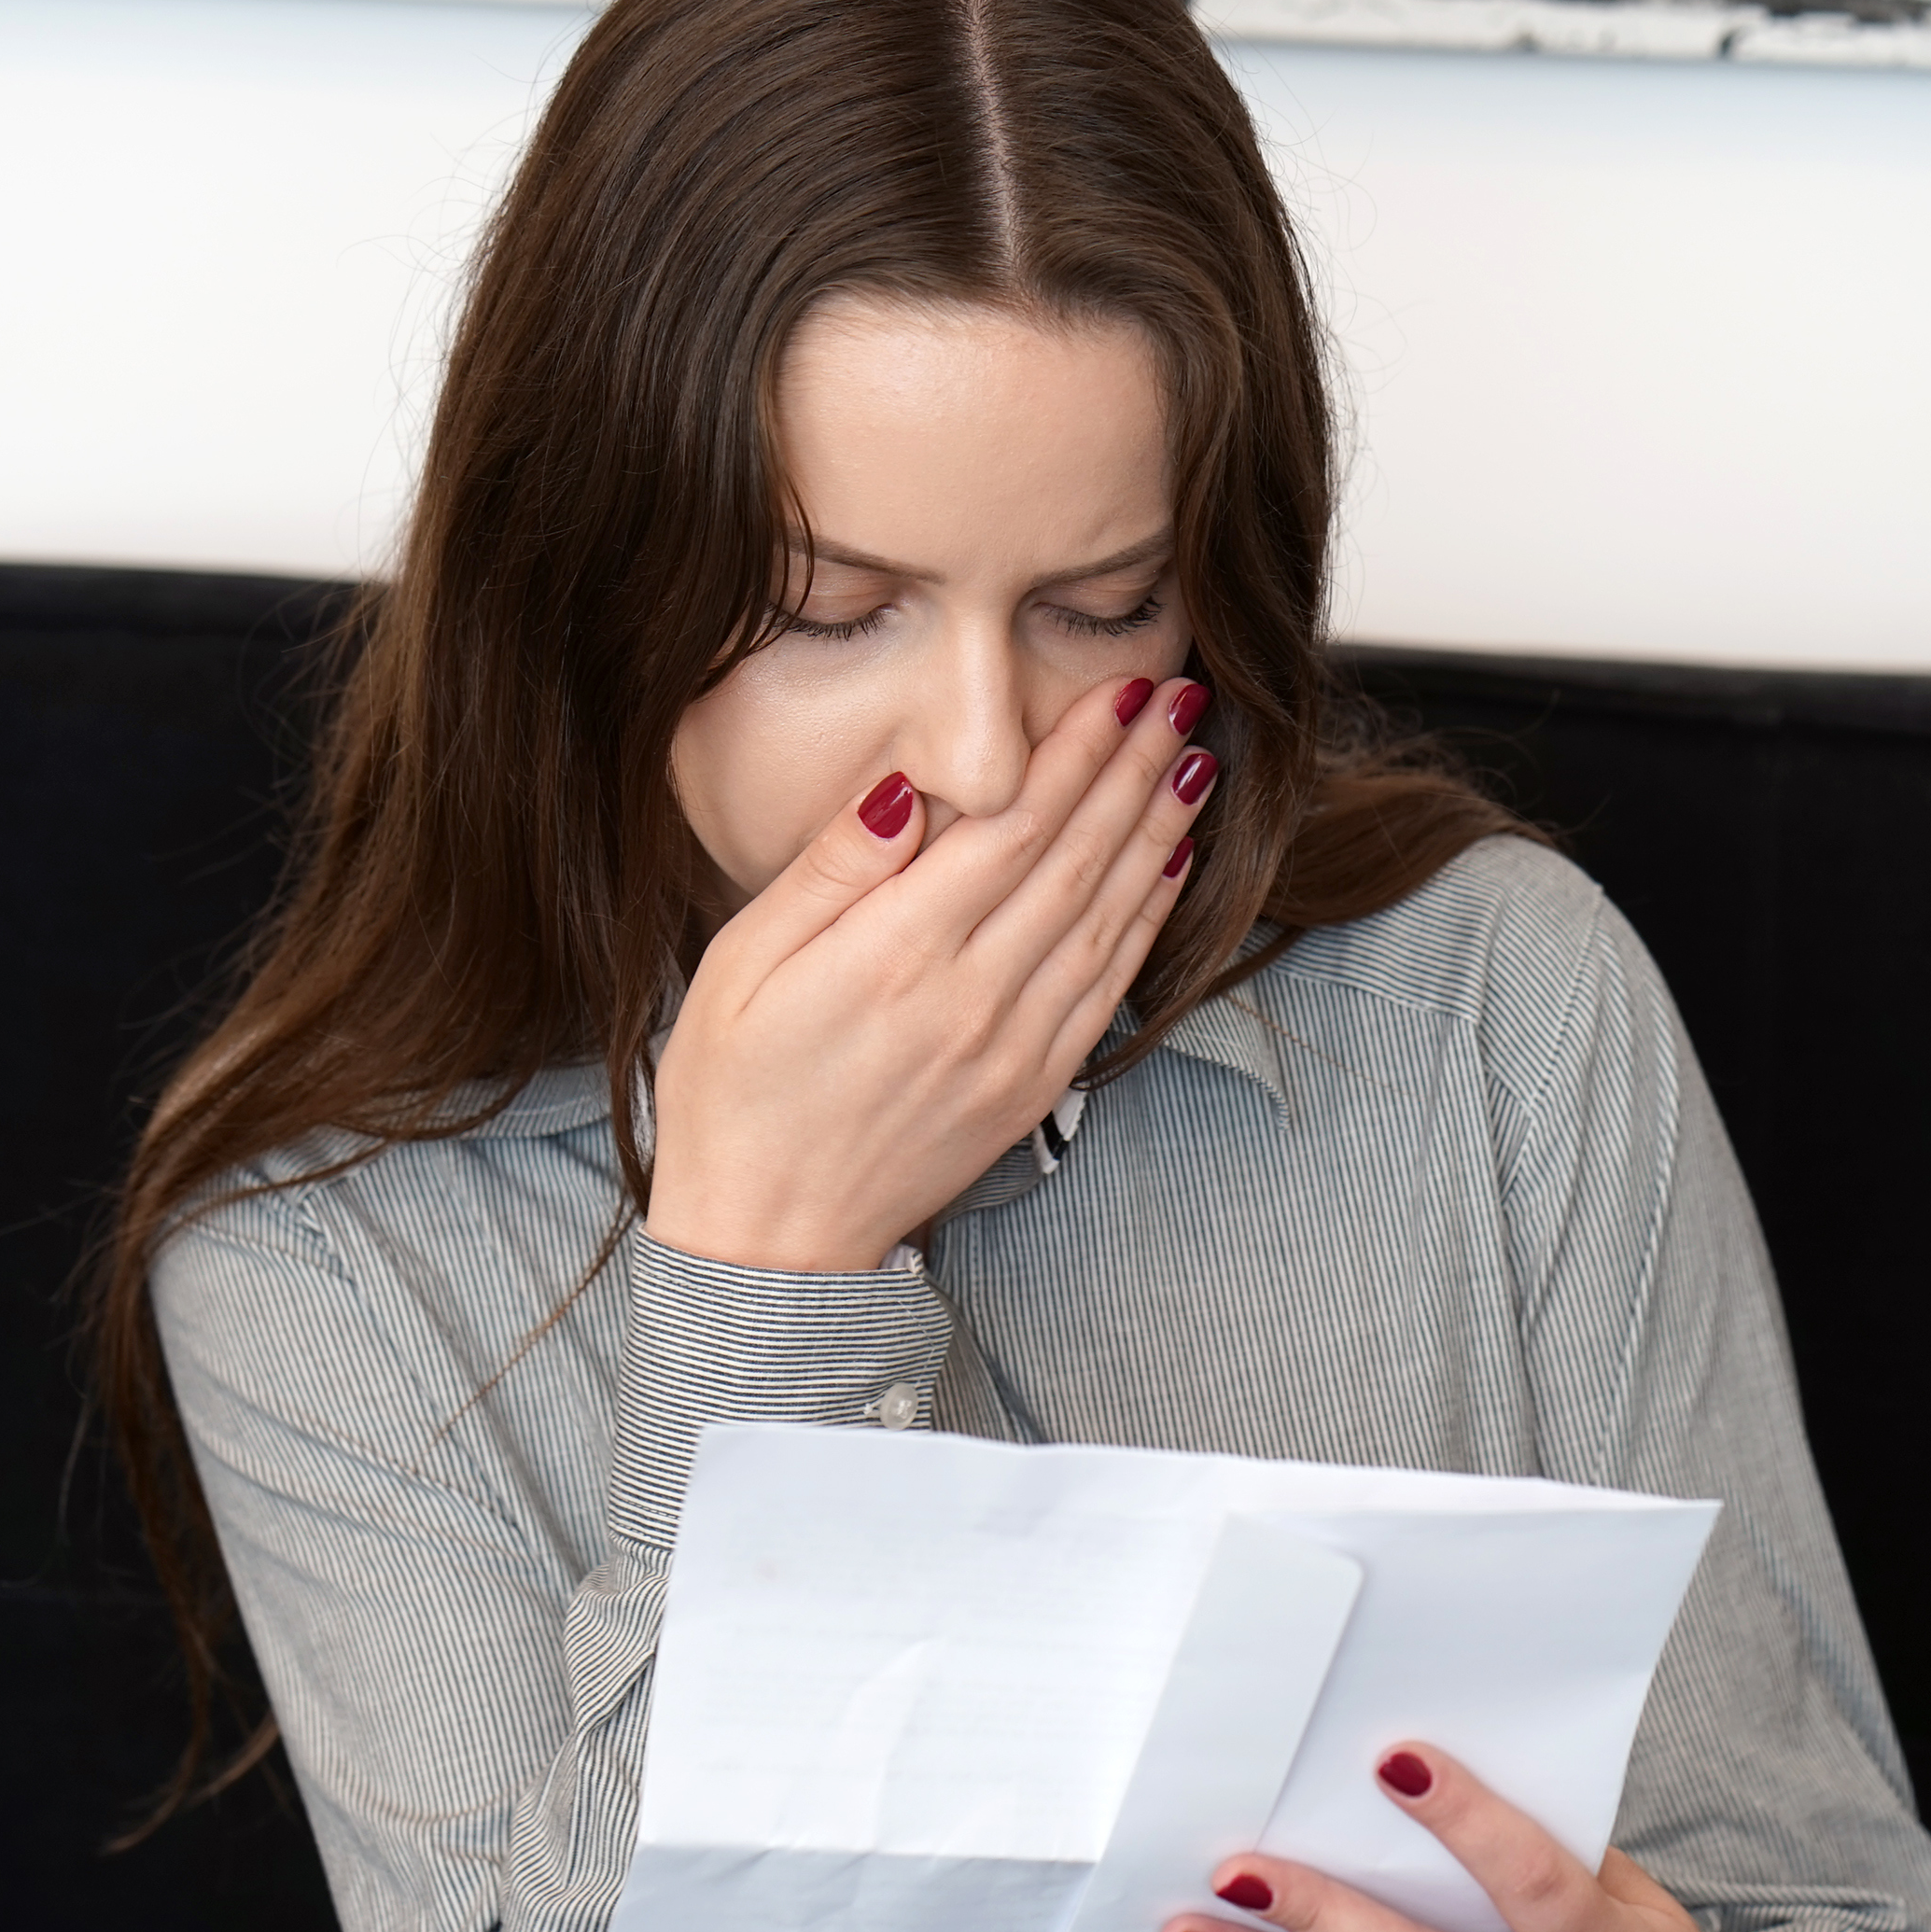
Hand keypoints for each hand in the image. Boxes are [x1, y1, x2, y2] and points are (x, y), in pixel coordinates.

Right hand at [643, 675, 1213, 1270]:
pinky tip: (1170, 865)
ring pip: (1108, 916)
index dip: (1077, 752)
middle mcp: (971, 997)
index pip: (1014, 825)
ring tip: (1195, 760)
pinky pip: (1108, 984)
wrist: (769, 1240)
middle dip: (1135, 770)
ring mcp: (1014, 1046)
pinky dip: (1148, 918)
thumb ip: (831, 870)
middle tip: (1183, 699)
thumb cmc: (734, 1095)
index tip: (1121, 691)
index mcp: (896, 955)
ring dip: (1158, 832)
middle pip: (1077, 858)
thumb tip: (906, 789)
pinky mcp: (1034, 1086)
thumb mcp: (741, 964)